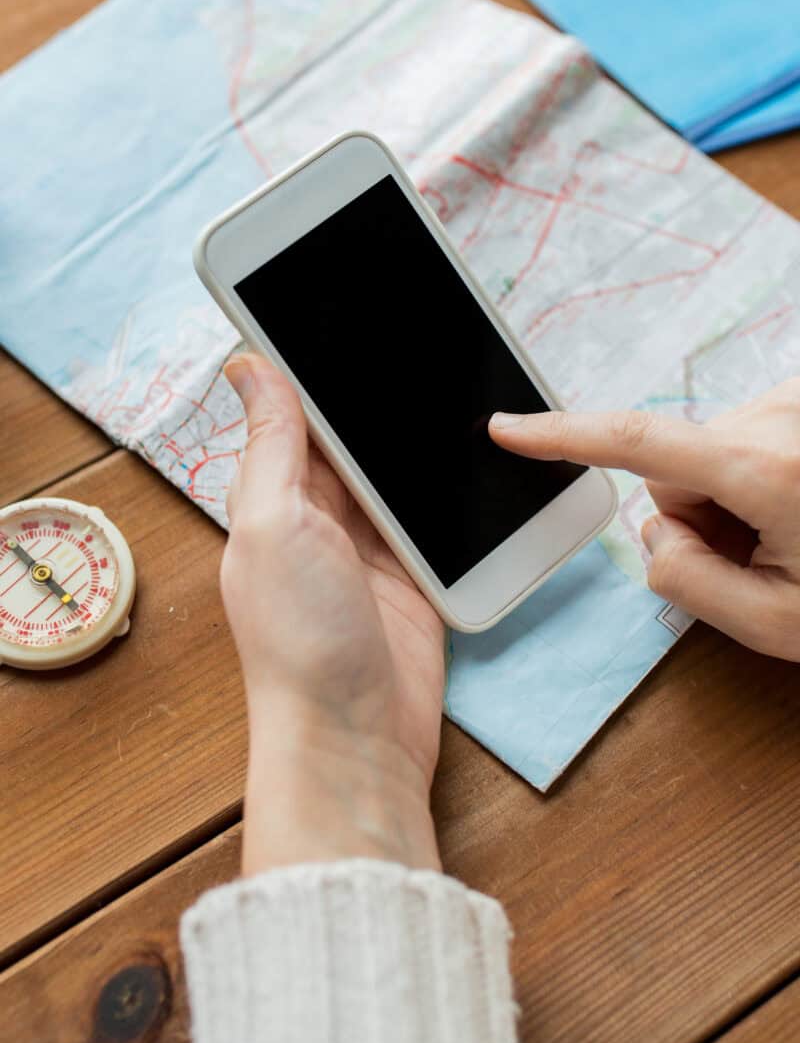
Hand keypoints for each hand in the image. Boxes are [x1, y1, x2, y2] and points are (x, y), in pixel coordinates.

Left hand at [222, 355, 444, 874]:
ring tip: (452, 373)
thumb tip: (247, 364)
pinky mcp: (412, 571)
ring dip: (416, 438)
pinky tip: (474, 450)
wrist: (356, 737)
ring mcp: (366, 544)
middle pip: (349, 437)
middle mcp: (315, 516)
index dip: (311, 362)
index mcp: (270, 497)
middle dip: (376, 393)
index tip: (340, 305)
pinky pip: (432, 513)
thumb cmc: (299, 639)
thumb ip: (273, 446)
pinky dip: (448, 486)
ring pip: (394, 470)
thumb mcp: (275, 525)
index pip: (290, 412)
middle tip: (414, 331)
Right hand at [490, 378, 799, 661]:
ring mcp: (793, 403)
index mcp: (769, 469)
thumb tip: (654, 532)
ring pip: (706, 456)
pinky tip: (795, 508)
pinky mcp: (799, 401)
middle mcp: (780, 418)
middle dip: (698, 517)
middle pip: (673, 468)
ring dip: (730, 500)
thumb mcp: (773, 623)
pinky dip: (754, 480)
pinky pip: (740, 440)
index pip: (637, 442)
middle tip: (758, 555)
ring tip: (788, 534)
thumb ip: (685, 581)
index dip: (562, 437)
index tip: (508, 429)